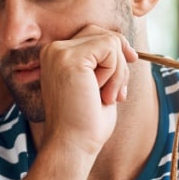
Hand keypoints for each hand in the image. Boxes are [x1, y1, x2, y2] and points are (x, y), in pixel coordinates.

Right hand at [36, 26, 136, 155]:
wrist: (73, 144)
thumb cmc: (86, 121)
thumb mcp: (97, 84)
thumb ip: (103, 61)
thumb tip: (125, 44)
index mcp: (56, 56)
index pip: (95, 36)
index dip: (115, 54)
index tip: (122, 80)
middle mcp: (53, 50)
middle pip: (104, 35)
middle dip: (120, 62)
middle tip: (117, 93)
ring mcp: (59, 52)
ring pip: (110, 41)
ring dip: (119, 72)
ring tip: (107, 97)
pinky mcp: (69, 57)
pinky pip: (110, 48)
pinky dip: (116, 72)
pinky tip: (103, 94)